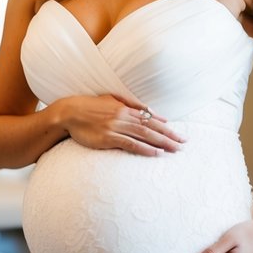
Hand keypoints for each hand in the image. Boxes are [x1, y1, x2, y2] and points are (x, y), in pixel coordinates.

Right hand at [61, 94, 184, 156]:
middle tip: (183, 144)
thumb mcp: (111, 99)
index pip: (150, 118)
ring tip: (174, 149)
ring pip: (144, 135)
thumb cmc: (89, 107)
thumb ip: (130, 104)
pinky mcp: (108, 138)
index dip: (165, 127)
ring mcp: (116, 127)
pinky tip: (156, 153)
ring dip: (161, 143)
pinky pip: (131, 144)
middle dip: (169, 136)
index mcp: (125, 108)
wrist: (69, 113)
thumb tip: (149, 110)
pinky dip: (145, 148)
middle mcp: (124, 117)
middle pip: (151, 127)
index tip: (177, 134)